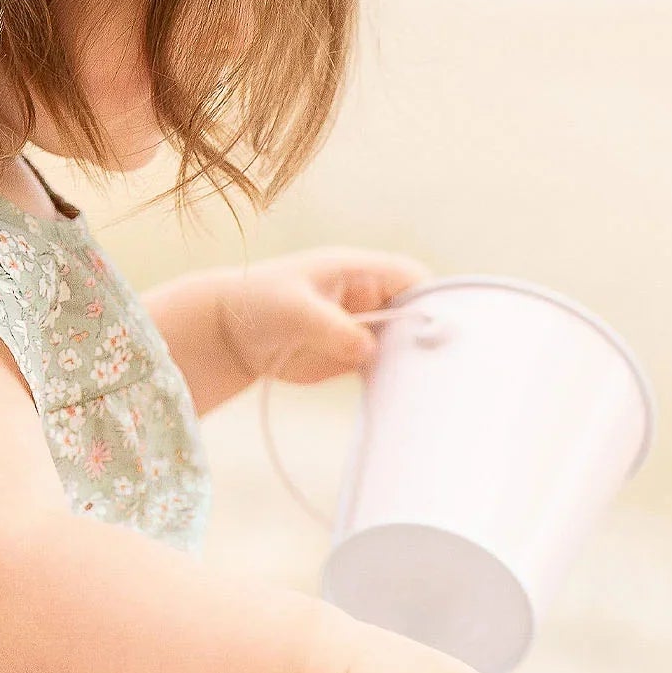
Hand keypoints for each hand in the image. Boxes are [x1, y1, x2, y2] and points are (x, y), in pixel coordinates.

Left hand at [214, 248, 428, 385]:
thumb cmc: (259, 304)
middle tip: (438, 366)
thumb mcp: (294, 311)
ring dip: (413, 363)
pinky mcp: (352, 357)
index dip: (432, 297)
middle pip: (414, 314)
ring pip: (403, 344)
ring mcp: (362, 328)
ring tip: (423, 388)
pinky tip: (400, 400)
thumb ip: (332, 327)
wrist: (228, 334)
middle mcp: (367, 299)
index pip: (410, 278)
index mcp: (358, 272)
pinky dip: (393, 382)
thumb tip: (368, 348)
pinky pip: (384, 368)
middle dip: (427, 336)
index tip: (442, 327)